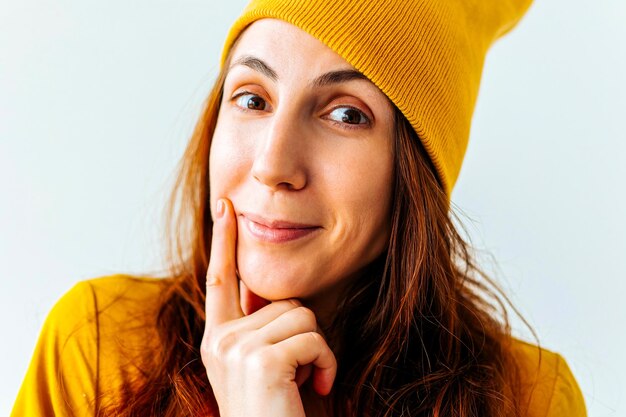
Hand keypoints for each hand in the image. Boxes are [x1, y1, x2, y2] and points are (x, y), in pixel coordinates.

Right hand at [200, 198, 336, 416]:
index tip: (225, 206)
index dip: (224, 239)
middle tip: (297, 371)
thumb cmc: (277, 411)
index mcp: (218, 338)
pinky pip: (314, 337)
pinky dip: (326, 362)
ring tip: (303, 380)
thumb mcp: (264, 366)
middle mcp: (220, 340)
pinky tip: (317, 387)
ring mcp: (235, 349)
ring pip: (302, 315)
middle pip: (284, 300)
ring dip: (317, 350)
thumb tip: (282, 298)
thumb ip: (263, 328)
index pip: (221, 277)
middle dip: (304, 333)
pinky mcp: (259, 360)